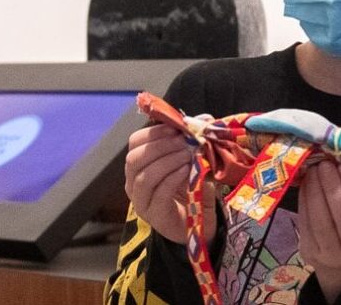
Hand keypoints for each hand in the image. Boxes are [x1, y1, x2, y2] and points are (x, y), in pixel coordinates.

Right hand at [124, 124, 195, 243]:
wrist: (199, 222)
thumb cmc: (191, 188)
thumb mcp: (194, 160)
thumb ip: (196, 140)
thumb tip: (206, 119)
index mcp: (140, 165)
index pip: (135, 143)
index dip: (154, 132)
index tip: (176, 129)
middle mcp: (134, 183)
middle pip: (134, 159)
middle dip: (160, 146)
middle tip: (184, 142)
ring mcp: (142, 200)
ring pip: (144, 176)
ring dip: (168, 161)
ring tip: (188, 155)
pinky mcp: (155, 215)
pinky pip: (159, 193)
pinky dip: (173, 178)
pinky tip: (187, 171)